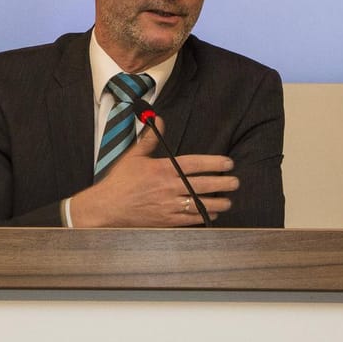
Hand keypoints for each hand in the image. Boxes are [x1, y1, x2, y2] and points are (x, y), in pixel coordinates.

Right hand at [68, 114, 238, 226]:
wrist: (107, 207)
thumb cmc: (120, 181)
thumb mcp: (134, 156)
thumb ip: (150, 139)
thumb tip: (159, 121)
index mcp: (162, 169)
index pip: (195, 164)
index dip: (214, 163)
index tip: (228, 163)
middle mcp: (168, 187)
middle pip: (202, 185)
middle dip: (222, 184)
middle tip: (235, 182)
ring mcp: (168, 206)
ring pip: (199, 204)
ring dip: (217, 203)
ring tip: (228, 201)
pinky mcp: (166, 220)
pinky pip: (189, 219)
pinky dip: (202, 217)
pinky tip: (211, 214)